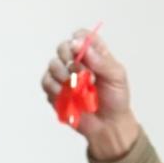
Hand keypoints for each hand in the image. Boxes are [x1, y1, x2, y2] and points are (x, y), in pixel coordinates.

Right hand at [39, 27, 140, 161]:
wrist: (109, 125)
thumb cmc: (116, 99)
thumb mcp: (117, 77)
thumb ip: (101, 60)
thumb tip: (81, 46)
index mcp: (94, 53)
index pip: (81, 36)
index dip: (78, 39)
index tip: (80, 49)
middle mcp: (77, 62)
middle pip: (63, 47)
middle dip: (71, 60)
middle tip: (83, 75)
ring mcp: (64, 76)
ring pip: (53, 64)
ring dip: (63, 74)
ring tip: (76, 87)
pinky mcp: (55, 91)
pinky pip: (46, 82)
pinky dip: (55, 87)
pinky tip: (66, 95)